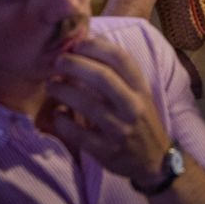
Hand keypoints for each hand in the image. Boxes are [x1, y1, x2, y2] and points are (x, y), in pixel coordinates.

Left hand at [43, 34, 175, 187]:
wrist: (154, 160)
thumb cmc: (140, 119)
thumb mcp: (138, 93)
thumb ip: (118, 73)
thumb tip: (88, 43)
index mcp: (141, 88)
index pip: (121, 59)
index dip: (96, 46)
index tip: (77, 43)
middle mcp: (133, 106)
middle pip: (102, 77)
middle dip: (75, 65)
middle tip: (58, 61)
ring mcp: (120, 130)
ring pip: (87, 104)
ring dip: (63, 91)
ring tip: (51, 85)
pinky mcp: (107, 151)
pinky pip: (78, 134)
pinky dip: (63, 121)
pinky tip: (58, 114)